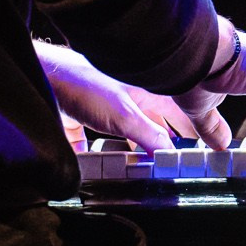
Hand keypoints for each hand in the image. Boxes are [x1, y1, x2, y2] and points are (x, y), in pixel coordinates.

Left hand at [34, 41, 199, 153]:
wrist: (41, 77)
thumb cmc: (83, 83)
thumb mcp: (123, 114)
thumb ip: (148, 135)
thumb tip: (170, 153)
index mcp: (145, 92)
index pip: (176, 112)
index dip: (191, 127)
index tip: (204, 145)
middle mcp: (127, 99)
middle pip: (153, 125)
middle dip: (165, 141)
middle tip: (177, 160)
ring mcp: (103, 109)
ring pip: (127, 134)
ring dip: (135, 150)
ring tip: (147, 167)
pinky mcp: (80, 121)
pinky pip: (96, 143)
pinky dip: (102, 155)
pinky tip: (103, 166)